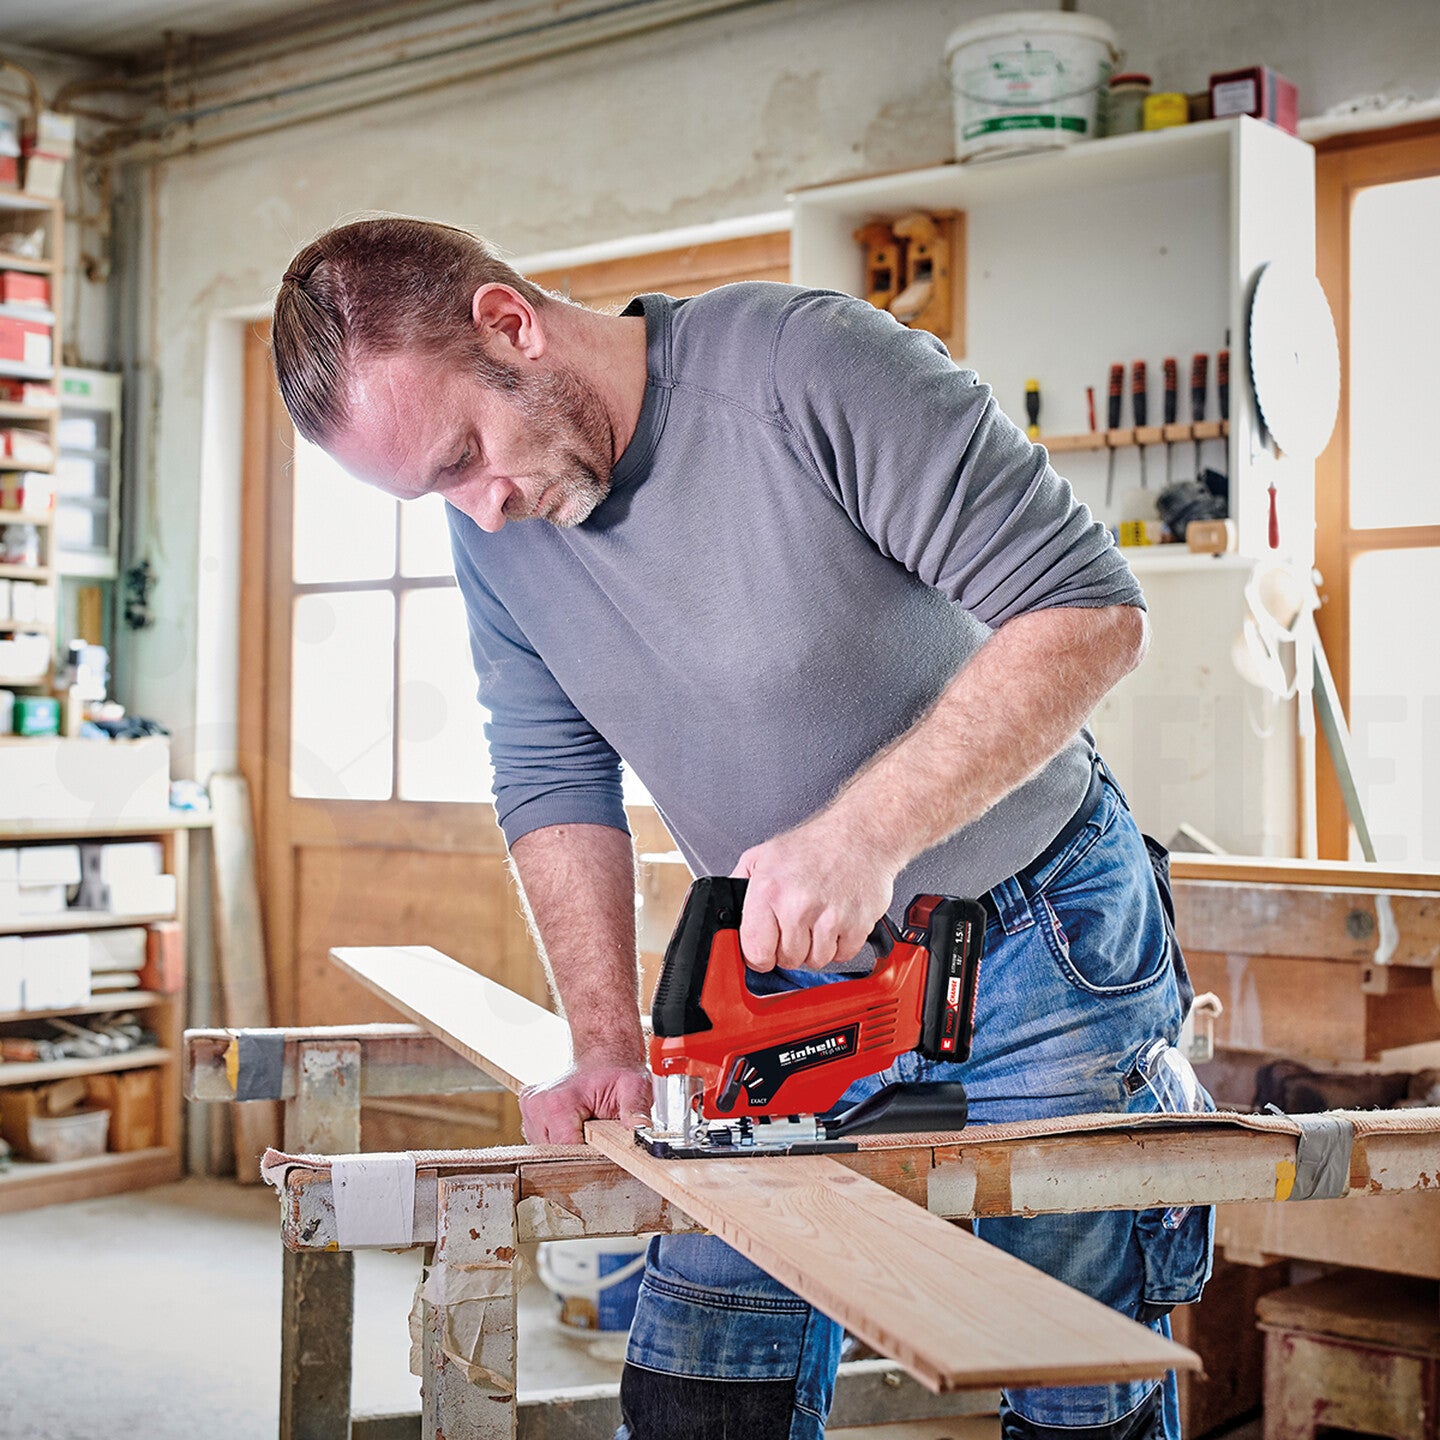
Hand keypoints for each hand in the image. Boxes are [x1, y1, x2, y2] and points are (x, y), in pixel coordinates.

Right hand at [519, 1059, 652, 1144]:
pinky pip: (543, 1141)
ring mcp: (529, 1109)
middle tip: (600, 1132)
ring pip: (548, 1150)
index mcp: (557, 1102)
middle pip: (556, 1153)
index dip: (589, 1154)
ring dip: (570, 1144)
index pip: (567, 1150)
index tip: (605, 1147)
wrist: (604, 1057)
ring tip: (588, 1125)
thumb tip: (641, 1128)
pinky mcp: (529, 1113)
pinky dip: (561, 1139)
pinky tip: (576, 1125)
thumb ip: (636, 1109)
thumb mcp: (634, 1087)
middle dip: (580, 1149)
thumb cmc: (617, 1072)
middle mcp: (537, 1105)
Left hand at [732, 815, 897, 972]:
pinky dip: (840, 945)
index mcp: (769, 890)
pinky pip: (843, 956)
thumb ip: (740, 886)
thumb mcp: (762, 856)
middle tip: (797, 925)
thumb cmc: (814, 845)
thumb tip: (727, 916)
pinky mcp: (857, 924)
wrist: (861, 834)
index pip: (756, 952)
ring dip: (816, 948)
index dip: (759, 955)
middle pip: (787, 960)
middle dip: (790, 948)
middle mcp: (798, 905)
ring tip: (817, 920)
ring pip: (815, 961)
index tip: (766, 949)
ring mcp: (830, 917)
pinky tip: (837, 921)